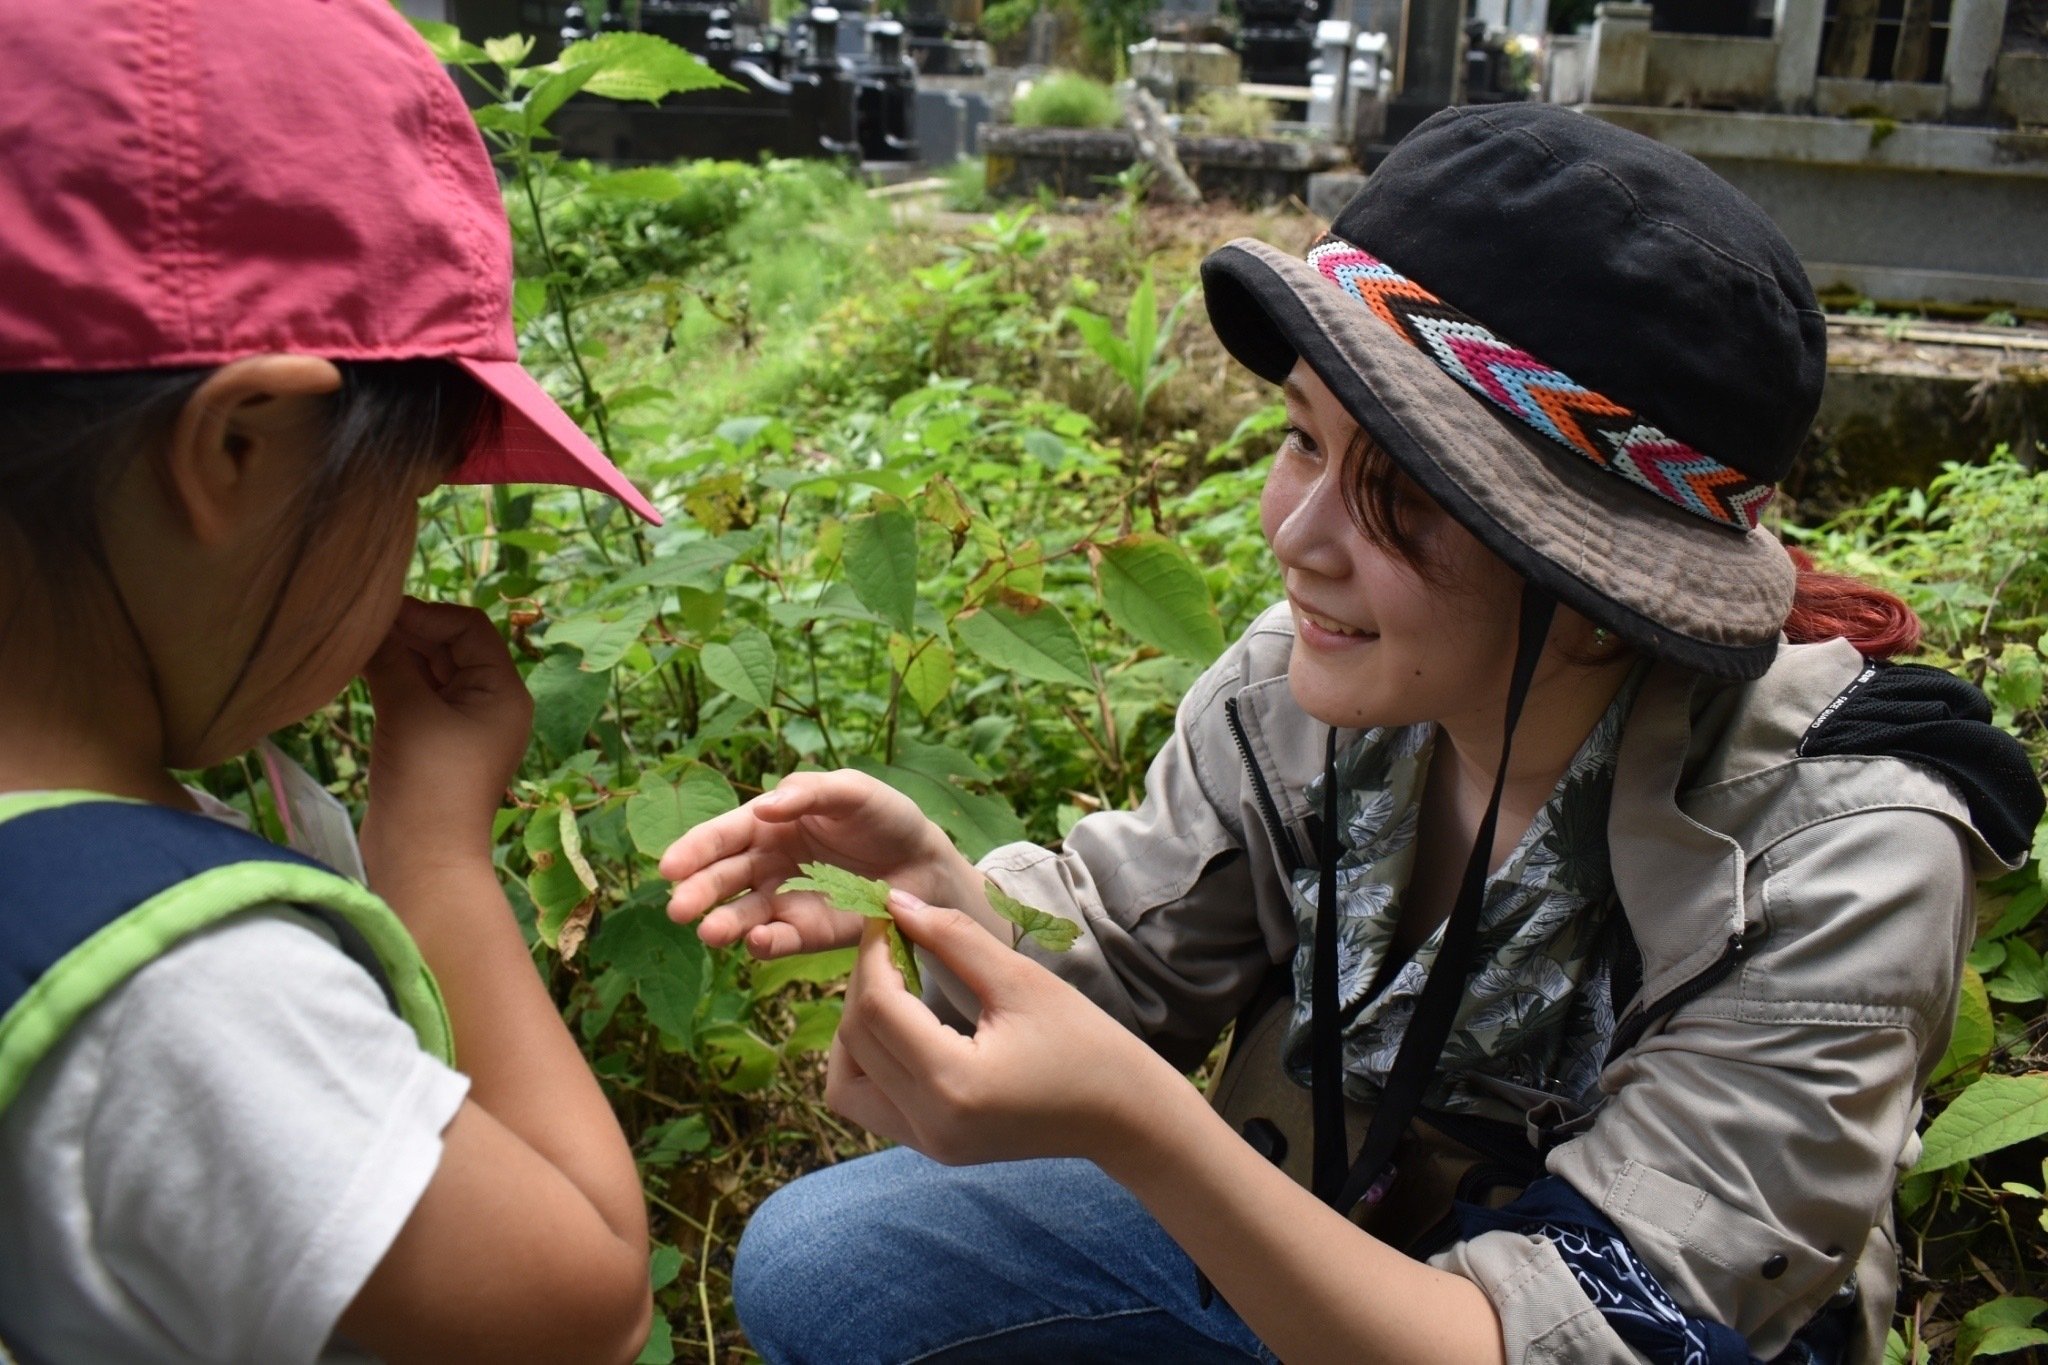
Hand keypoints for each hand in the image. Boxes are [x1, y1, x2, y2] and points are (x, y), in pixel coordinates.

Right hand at [360, 598, 532, 863]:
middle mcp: (491, 703)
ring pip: (430, 669)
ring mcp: (462, 724)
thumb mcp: (410, 710)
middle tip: (358, 620)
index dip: (425, 613)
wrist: (421, 860)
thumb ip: (392, 659)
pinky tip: (356, 666)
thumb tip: (371, 622)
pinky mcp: (434, 743)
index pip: (470, 628)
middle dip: (408, 630)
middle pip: (450, 646)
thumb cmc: (428, 784)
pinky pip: (416, 695)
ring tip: (352, 639)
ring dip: (396, 653)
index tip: (378, 610)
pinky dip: (391, 678)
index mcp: (504, 692)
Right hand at [660, 770, 976, 959]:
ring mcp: (784, 901)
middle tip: (678, 908)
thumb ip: (810, 792)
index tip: (669, 866)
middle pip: (722, 878)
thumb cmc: (884, 816)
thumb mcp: (852, 790)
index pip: (722, 835)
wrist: (924, 862)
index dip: (693, 849)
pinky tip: (757, 941)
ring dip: (723, 924)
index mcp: (768, 823)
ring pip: (742, 915)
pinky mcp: (807, 933)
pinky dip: (764, 943)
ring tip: (710, 931)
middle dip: (697, 892)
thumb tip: (764, 805)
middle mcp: (767, 864)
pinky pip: (778, 940)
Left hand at [825, 891, 1175, 1166]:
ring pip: (847, 1081)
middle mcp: (929, 1124)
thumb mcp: (1022, 980)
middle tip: (891, 941)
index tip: (885, 915)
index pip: (878, 1008)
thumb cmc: (1087, 1043)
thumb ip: (954, 938)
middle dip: (863, 981)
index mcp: (953, 1083)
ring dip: (856, 1029)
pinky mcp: (932, 1147)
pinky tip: (904, 1025)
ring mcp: (927, 1143)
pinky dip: (871, 1061)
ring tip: (893, 987)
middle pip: (856, 1041)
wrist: (1124, 1116)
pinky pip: (871, 1103)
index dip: (873, 953)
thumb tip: (896, 902)